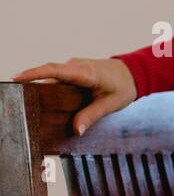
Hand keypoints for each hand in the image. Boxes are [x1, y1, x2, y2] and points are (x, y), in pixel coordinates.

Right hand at [13, 57, 137, 134]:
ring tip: (32, 105)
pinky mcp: (74, 72)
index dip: (34, 73)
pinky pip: (59, 79)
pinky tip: (47, 103)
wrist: (134, 73)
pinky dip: (52, 89)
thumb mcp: (111, 104)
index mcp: (85, 72)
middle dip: (33, 85)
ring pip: (53, 78)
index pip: (54, 70)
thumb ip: (92, 116)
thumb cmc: (125, 86)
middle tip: (20, 100)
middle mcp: (76, 66)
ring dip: (43, 89)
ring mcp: (74, 67)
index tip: (17, 78)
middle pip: (49, 75)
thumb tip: (76, 130)